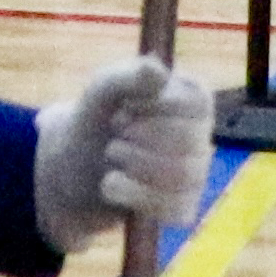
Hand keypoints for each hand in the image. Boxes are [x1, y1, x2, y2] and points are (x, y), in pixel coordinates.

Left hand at [32, 53, 219, 247]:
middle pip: (190, 140)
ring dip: (134, 163)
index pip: (199, 103)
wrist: (74, 166)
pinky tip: (110, 184)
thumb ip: (128, 76)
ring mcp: (195, 175)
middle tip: (116, 131)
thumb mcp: (101, 90)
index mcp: (191, 100)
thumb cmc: (97, 118)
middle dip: (140, 136)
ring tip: (112, 154)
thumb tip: (157, 69)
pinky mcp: (182, 206)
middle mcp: (201, 136)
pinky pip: (173, 208)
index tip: (128, 104)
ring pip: (182, 175)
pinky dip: (133, 196)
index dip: (159, 106)